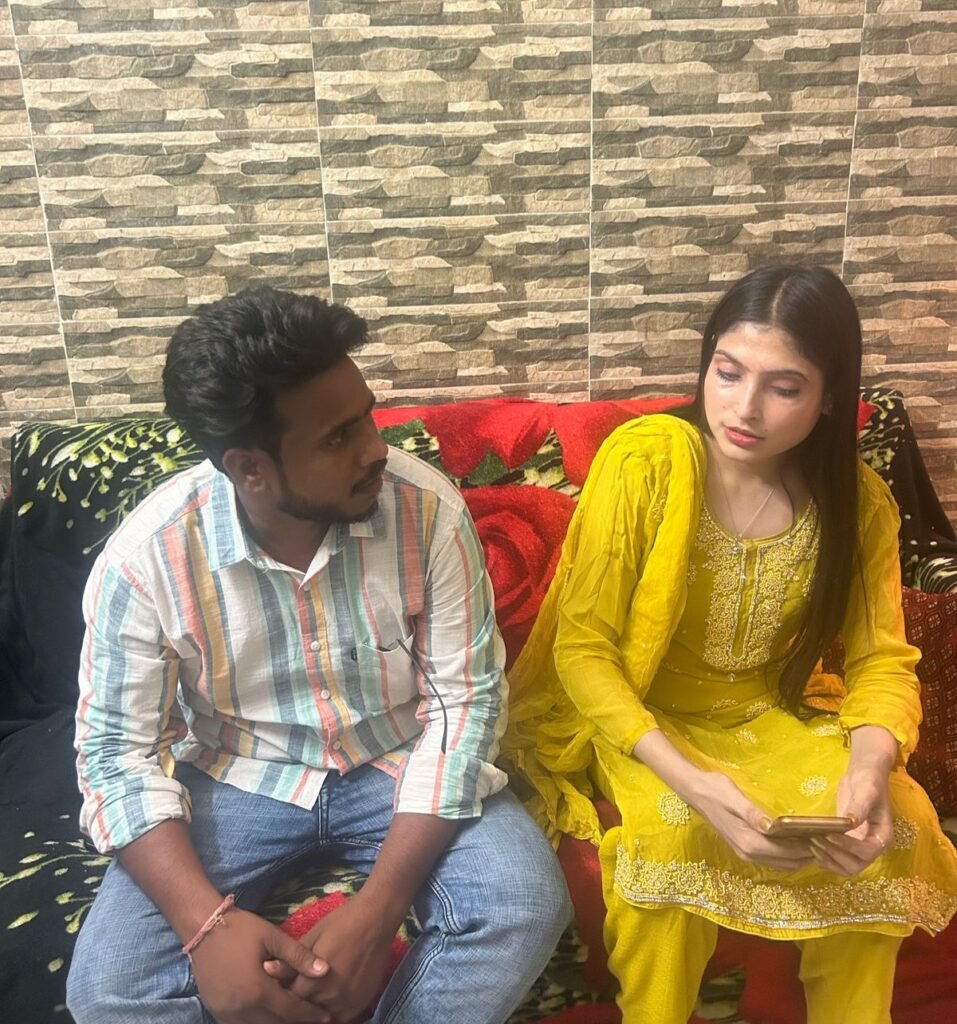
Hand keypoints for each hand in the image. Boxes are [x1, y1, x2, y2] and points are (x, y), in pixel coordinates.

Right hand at [190, 907, 331, 1023]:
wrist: (203, 928)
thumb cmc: (240, 930)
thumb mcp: (272, 937)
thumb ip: (299, 956)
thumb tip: (325, 970)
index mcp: (257, 990)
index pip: (290, 1010)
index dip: (310, 1014)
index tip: (328, 1016)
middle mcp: (241, 1008)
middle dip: (296, 1022)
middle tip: (314, 1018)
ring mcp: (226, 1013)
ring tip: (294, 1017)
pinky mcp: (217, 1012)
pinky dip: (258, 1022)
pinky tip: (270, 1015)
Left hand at [264, 895, 395, 1022]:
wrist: (376, 920)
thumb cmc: (341, 923)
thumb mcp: (312, 937)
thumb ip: (290, 960)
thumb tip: (266, 970)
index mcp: (312, 983)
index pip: (287, 1001)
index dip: (281, 995)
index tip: (279, 988)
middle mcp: (329, 999)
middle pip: (304, 1011)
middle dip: (296, 1004)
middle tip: (295, 991)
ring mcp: (347, 1004)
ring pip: (322, 1017)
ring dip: (314, 1009)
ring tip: (312, 995)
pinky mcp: (361, 1004)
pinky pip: (341, 1018)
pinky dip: (331, 1011)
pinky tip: (328, 999)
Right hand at [690, 772, 813, 871]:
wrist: (695, 791)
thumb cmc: (715, 790)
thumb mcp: (734, 797)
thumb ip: (752, 813)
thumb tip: (771, 826)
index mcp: (749, 842)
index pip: (787, 852)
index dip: (807, 847)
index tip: (824, 837)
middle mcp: (748, 853)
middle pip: (787, 863)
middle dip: (807, 854)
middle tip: (823, 838)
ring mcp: (745, 853)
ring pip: (781, 864)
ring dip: (798, 856)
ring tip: (813, 839)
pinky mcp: (744, 849)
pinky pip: (773, 859)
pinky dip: (787, 855)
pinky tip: (794, 841)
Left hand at [810, 763, 892, 876]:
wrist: (863, 776)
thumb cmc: (868, 781)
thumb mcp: (866, 791)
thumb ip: (859, 807)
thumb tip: (851, 823)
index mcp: (883, 836)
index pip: (867, 851)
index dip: (848, 847)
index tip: (829, 834)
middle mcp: (873, 846)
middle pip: (856, 866)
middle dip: (835, 856)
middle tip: (815, 840)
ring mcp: (859, 847)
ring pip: (845, 867)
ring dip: (828, 860)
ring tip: (811, 844)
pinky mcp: (847, 844)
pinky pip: (837, 860)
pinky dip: (824, 858)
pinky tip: (811, 847)